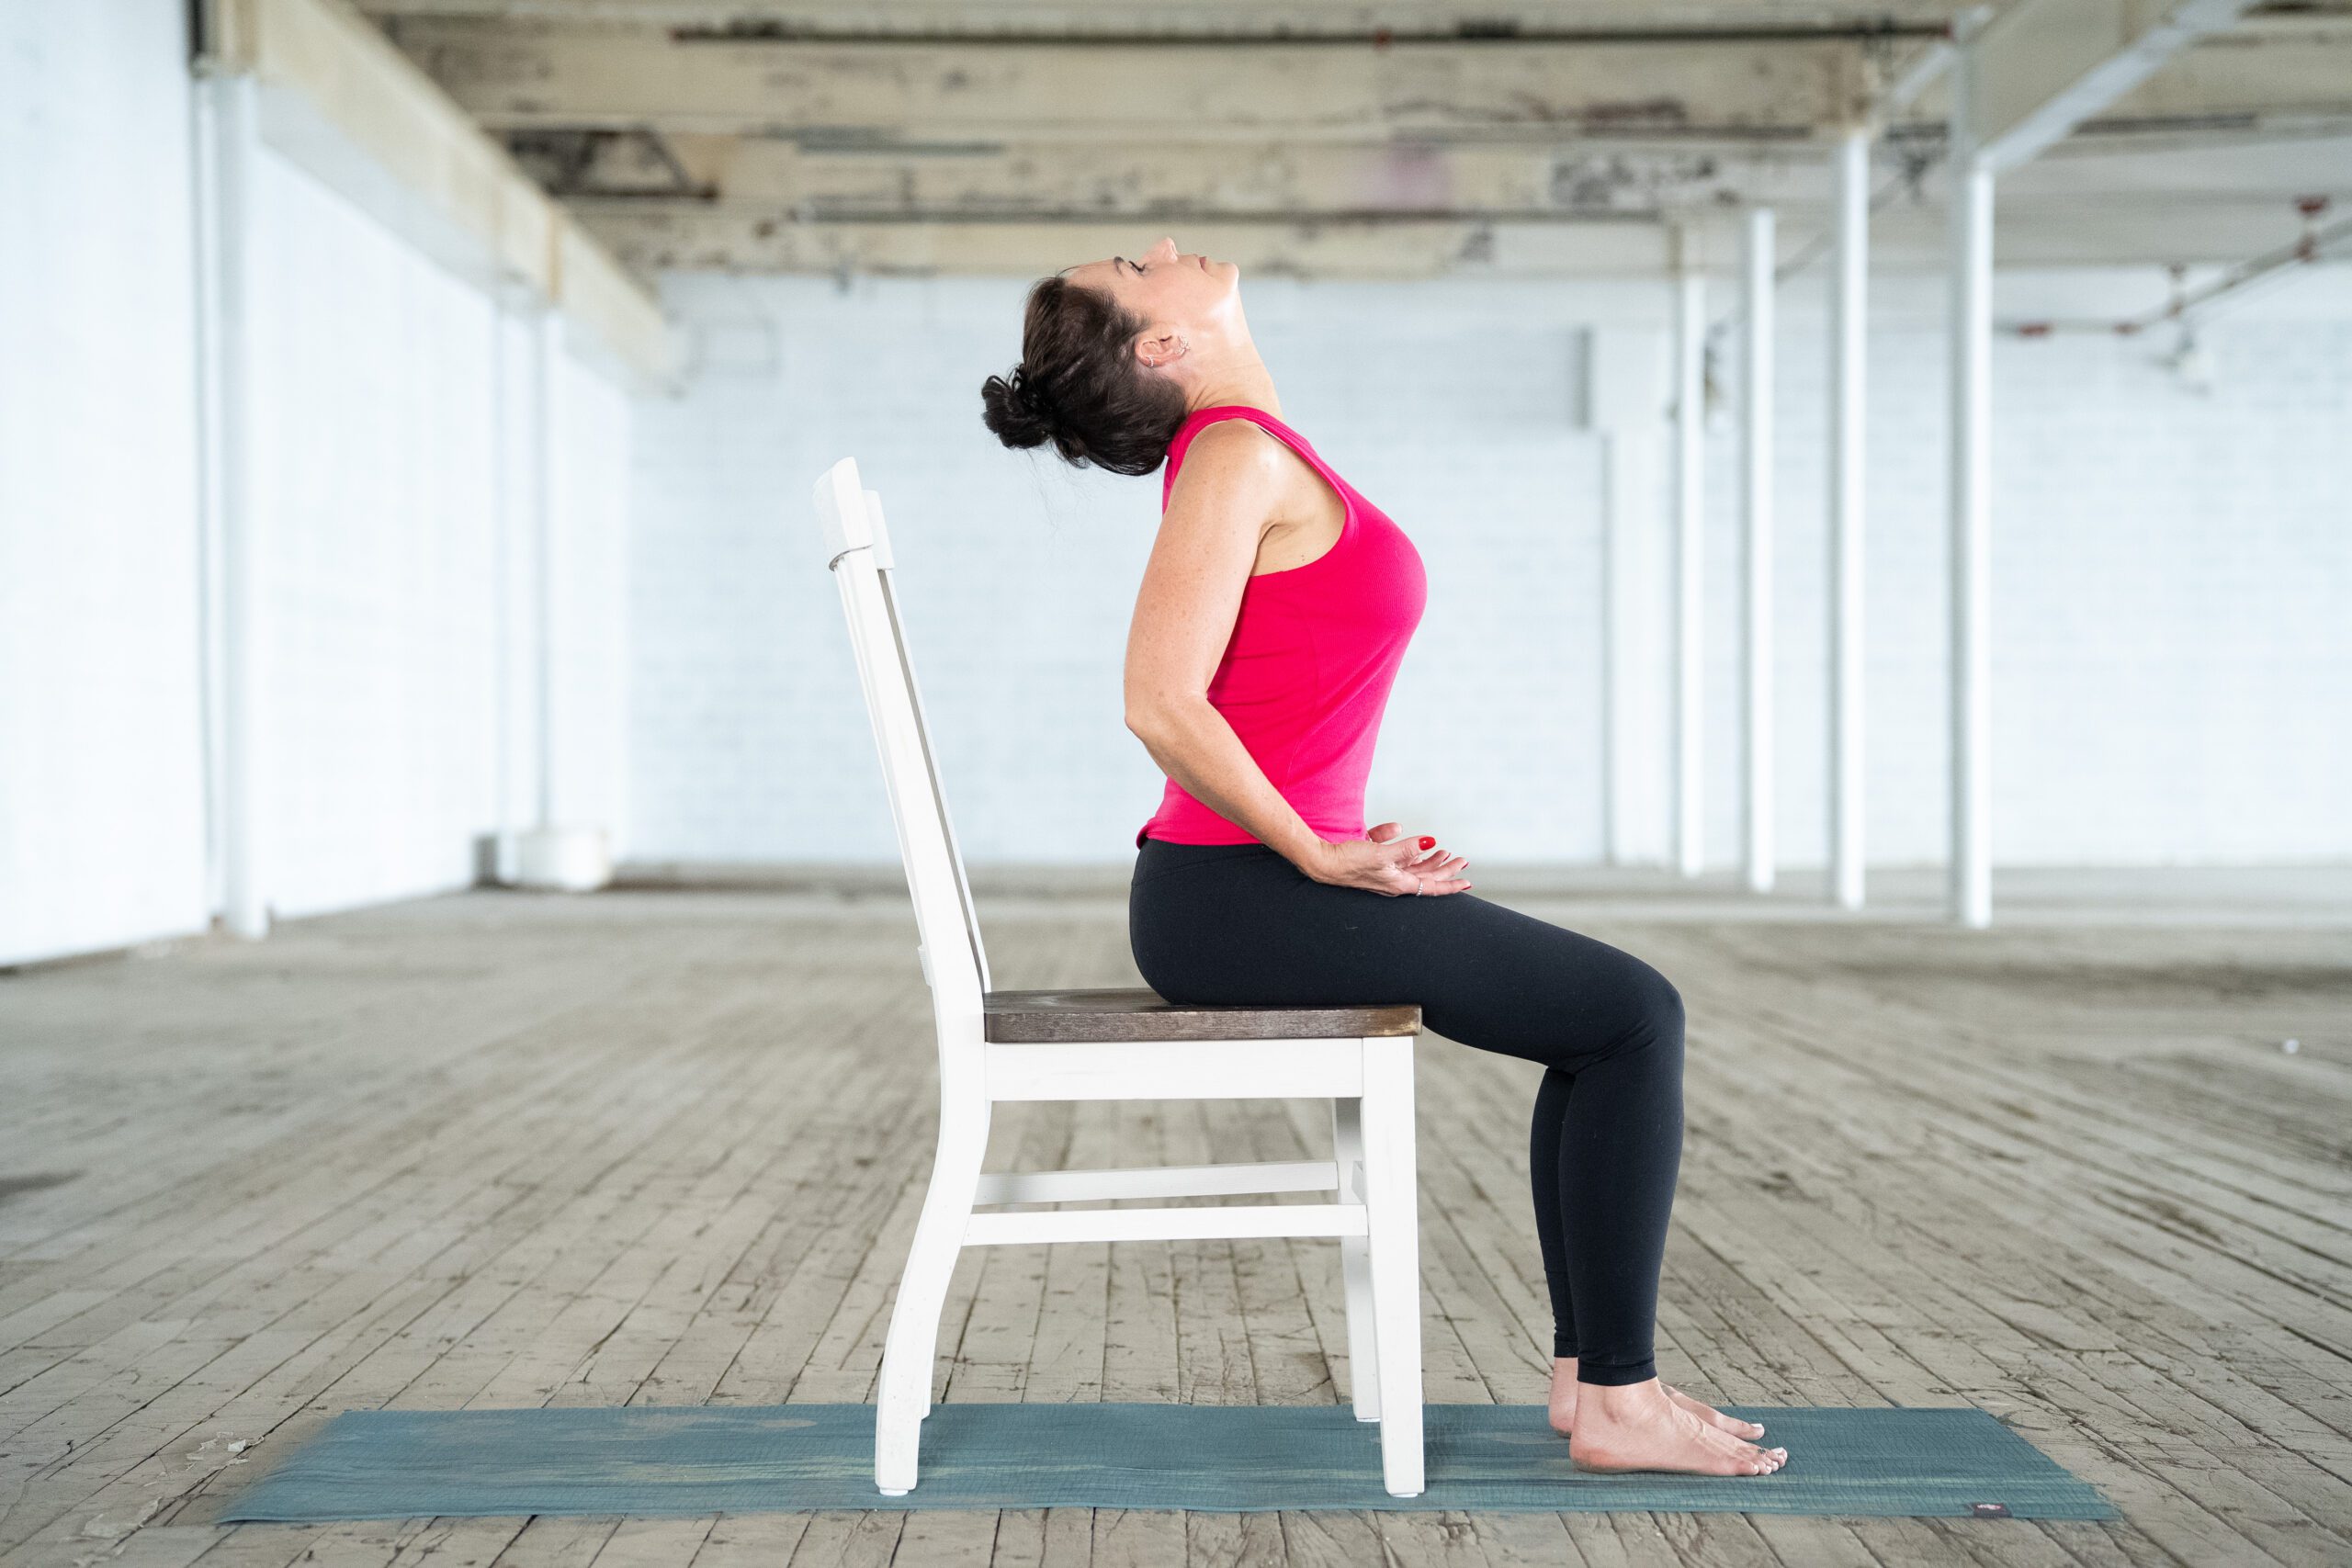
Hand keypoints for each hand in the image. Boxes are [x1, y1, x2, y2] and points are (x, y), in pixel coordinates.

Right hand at [1305, 822, 1471, 896]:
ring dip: (1427, 858)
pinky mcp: (1371, 862)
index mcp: (1398, 883)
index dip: (1450, 883)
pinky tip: (1398, 830)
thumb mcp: (1382, 854)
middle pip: (1424, 876)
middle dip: (1444, 868)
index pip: (1431, 885)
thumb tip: (1430, 842)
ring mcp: (1382, 872)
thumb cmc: (1349, 862)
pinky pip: (1389, 852)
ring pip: (1410, 866)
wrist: (1321, 861)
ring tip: (1441, 850)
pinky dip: (1396, 841)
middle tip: (1460, 859)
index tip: (1467, 881)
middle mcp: (1392, 880)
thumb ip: (1407, 848)